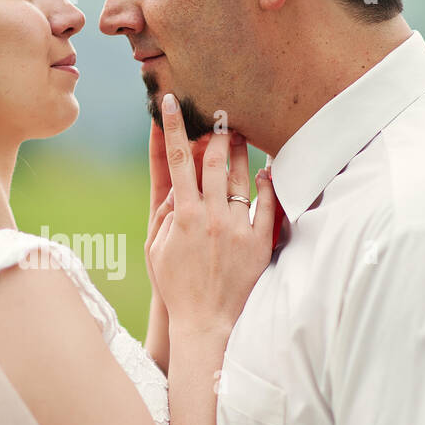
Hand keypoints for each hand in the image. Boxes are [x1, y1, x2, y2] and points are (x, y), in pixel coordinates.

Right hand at [147, 94, 276, 337]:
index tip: (170, 101)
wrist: (206, 323)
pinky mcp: (259, 243)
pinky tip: (268, 171)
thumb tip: (177, 186)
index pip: (177, 160)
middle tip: (220, 111)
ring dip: (241, 151)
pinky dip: (269, 185)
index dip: (173, 126)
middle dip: (215, 131)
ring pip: (241, 178)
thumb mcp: (155, 250)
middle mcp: (211, 216)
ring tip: (242, 134)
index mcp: (182, 216)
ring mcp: (237, 228)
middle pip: (214, 160)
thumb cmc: (176, 287)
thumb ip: (165, 215)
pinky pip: (269, 206)